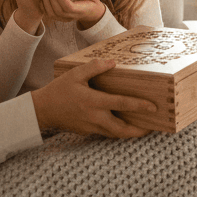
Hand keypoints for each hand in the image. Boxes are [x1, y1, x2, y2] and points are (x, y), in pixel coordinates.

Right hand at [30, 59, 156, 137]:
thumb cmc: (59, 90)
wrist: (42, 110)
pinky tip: (122, 124)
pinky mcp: (87, 131)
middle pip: (122, 129)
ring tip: (142, 128)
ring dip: (129, 133)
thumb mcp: (75, 74)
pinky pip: (106, 133)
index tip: (153, 107)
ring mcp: (91, 127)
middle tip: (152, 127)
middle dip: (139, 131)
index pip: (122, 104)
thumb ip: (95, 67)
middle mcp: (95, 117)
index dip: (139, 106)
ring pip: (115, 134)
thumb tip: (112, 63)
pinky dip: (117, 131)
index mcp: (94, 102)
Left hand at [39, 0, 106, 29]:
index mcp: (80, 11)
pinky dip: (42, 3)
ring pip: (51, 12)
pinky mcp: (58, 17)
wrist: (89, 12)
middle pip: (57, 10)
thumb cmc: (91, 0)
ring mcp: (63, 19)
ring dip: (45, 0)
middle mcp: (70, 17)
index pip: (68, 6)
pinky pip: (47, 13)